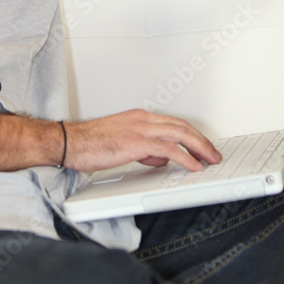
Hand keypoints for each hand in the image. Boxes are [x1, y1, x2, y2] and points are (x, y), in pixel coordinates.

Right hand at [63, 109, 221, 173]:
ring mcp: (140, 129)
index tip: (202, 146)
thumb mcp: (122, 143)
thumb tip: (160, 158)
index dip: (192, 135)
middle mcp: (142, 119)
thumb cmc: (90, 143)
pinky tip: (193, 166)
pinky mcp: (136, 142)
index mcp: (139, 117)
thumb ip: (143, 149)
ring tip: (209, 159)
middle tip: (213, 153)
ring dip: (199, 147)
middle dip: (201, 141)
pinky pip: (168, 149)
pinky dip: (185, 158)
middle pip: (182, 126)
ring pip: (180, 134)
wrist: (70, 142)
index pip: (173, 123)